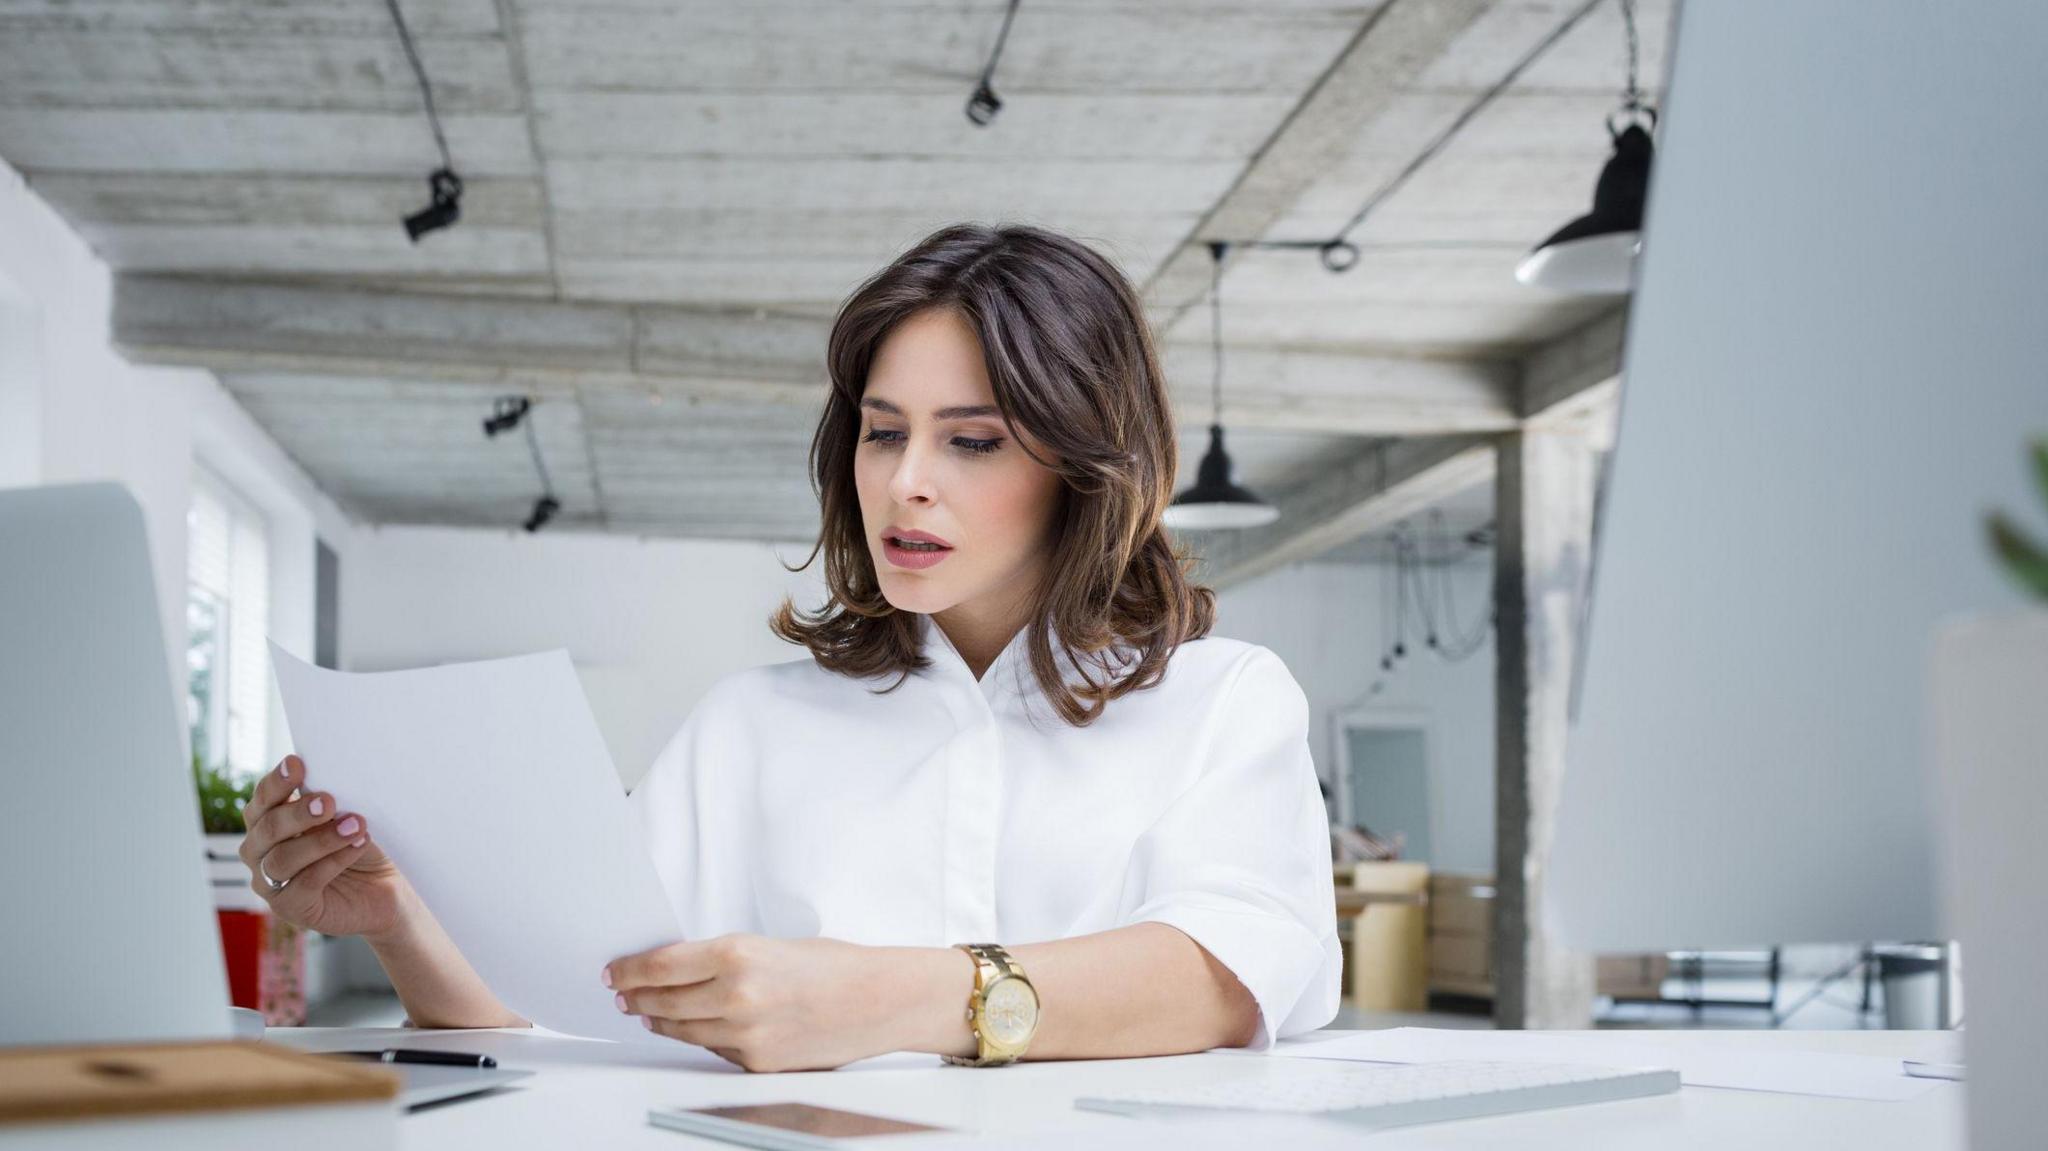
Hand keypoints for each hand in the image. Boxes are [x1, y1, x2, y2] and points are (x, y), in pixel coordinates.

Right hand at [238, 755, 410, 941]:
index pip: (263, 800)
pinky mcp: (291, 908)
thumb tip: (331, 776)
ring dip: (321, 839)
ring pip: (283, 858)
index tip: (297, 763)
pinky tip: (359, 844)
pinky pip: (306, 883)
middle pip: (267, 829)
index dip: (276, 782)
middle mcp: (260, 853)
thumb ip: (328, 801)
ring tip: (355, 824)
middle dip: (297, 813)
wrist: (385, 887)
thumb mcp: (344, 815)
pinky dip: (334, 861)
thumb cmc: (358, 843)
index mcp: (267, 822)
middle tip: (328, 801)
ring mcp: (271, 884)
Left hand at [606, 935, 930, 1072]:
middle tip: (623, 993)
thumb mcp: (769, 945)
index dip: (630, 970)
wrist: (877, 1000)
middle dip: (637, 997)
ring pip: (681, 1030)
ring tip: (648, 1012)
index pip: (661, 965)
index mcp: (739, 954)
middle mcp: (736, 995)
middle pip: (663, 1000)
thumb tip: (676, 970)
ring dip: (660, 1020)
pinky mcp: (756, 1063)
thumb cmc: (832, 965)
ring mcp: (745, 1034)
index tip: (615, 972)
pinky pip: (713, 1049)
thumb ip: (722, 958)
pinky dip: (700, 1036)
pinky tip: (693, 1026)